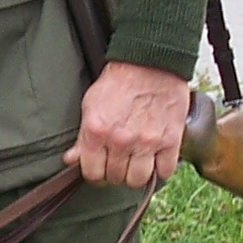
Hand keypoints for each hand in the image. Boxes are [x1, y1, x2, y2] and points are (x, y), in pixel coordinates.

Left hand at [67, 62, 188, 188]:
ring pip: (137, 180)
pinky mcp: (171, 141)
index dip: (95, 173)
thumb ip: (82, 136)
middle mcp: (120, 140)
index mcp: (97, 131)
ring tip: (136, 162)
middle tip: (119, 160)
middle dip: (115, 172)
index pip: (92, 173)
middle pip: (115, 178)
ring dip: (136, 174)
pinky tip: (156, 158)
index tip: (100, 168)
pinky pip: (164, 172)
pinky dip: (160, 169)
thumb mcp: (91, 104)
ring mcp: (147, 142)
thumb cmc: (119, 80)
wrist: (151, 61)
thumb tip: (72, 159)